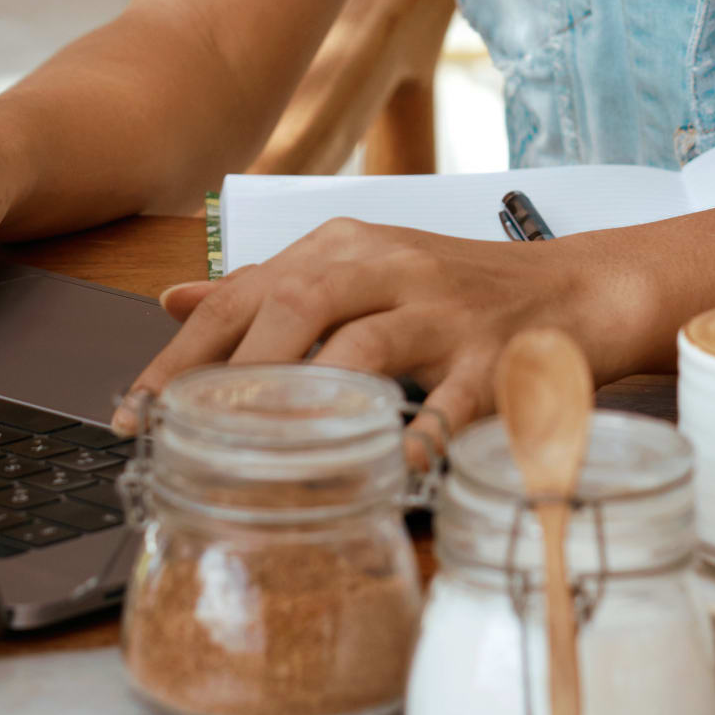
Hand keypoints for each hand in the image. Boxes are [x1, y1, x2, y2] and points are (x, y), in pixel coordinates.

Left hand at [115, 221, 667, 466]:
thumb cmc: (460, 291)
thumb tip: (173, 300)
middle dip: (230, 373)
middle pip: (293, 305)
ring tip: (262, 453)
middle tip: (185, 437)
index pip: (245, 293)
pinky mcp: (497, 353)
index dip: (183, 353)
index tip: (135, 410)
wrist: (580, 288)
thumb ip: (271, 286)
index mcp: (345, 247)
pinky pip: (455, 397)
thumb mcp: (361, 270)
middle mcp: (388, 266)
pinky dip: (422, 433)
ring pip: (363, 343)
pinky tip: (396, 468)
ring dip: (310, 399)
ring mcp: (445, 309)